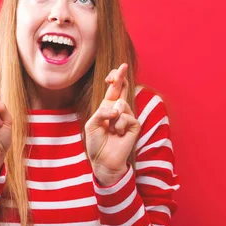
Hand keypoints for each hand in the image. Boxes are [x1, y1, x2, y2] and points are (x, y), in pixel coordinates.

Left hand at [84, 63, 140, 185]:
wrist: (103, 159)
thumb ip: (101, 113)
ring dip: (113, 117)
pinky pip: (127, 117)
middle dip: (121, 76)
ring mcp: (127, 117)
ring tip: (111, 130)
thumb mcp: (91, 125)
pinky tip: (118, 134)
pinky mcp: (134, 125)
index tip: (115, 71)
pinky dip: (119, 126)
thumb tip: (116, 109)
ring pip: (122, 105)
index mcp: (107, 107)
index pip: (114, 89)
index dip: (115, 79)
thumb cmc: (95, 142)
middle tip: (123, 66)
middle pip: (123, 88)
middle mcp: (118, 110)